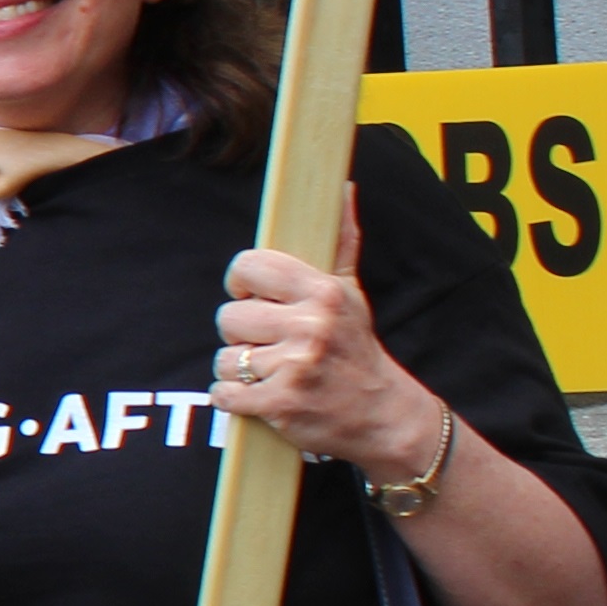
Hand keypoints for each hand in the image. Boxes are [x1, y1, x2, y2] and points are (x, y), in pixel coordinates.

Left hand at [215, 189, 439, 475]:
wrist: (383, 416)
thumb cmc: (356, 350)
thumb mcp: (352, 294)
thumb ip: (339, 243)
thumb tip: (342, 189)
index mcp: (323, 292)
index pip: (248, 266)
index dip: (242, 285)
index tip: (254, 298)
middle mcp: (311, 326)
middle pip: (228, 316)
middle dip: (242, 334)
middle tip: (272, 345)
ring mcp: (295, 366)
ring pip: (224, 358)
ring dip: (239, 370)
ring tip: (274, 373)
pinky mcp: (280, 403)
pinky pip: (223, 393)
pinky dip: (234, 399)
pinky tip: (261, 397)